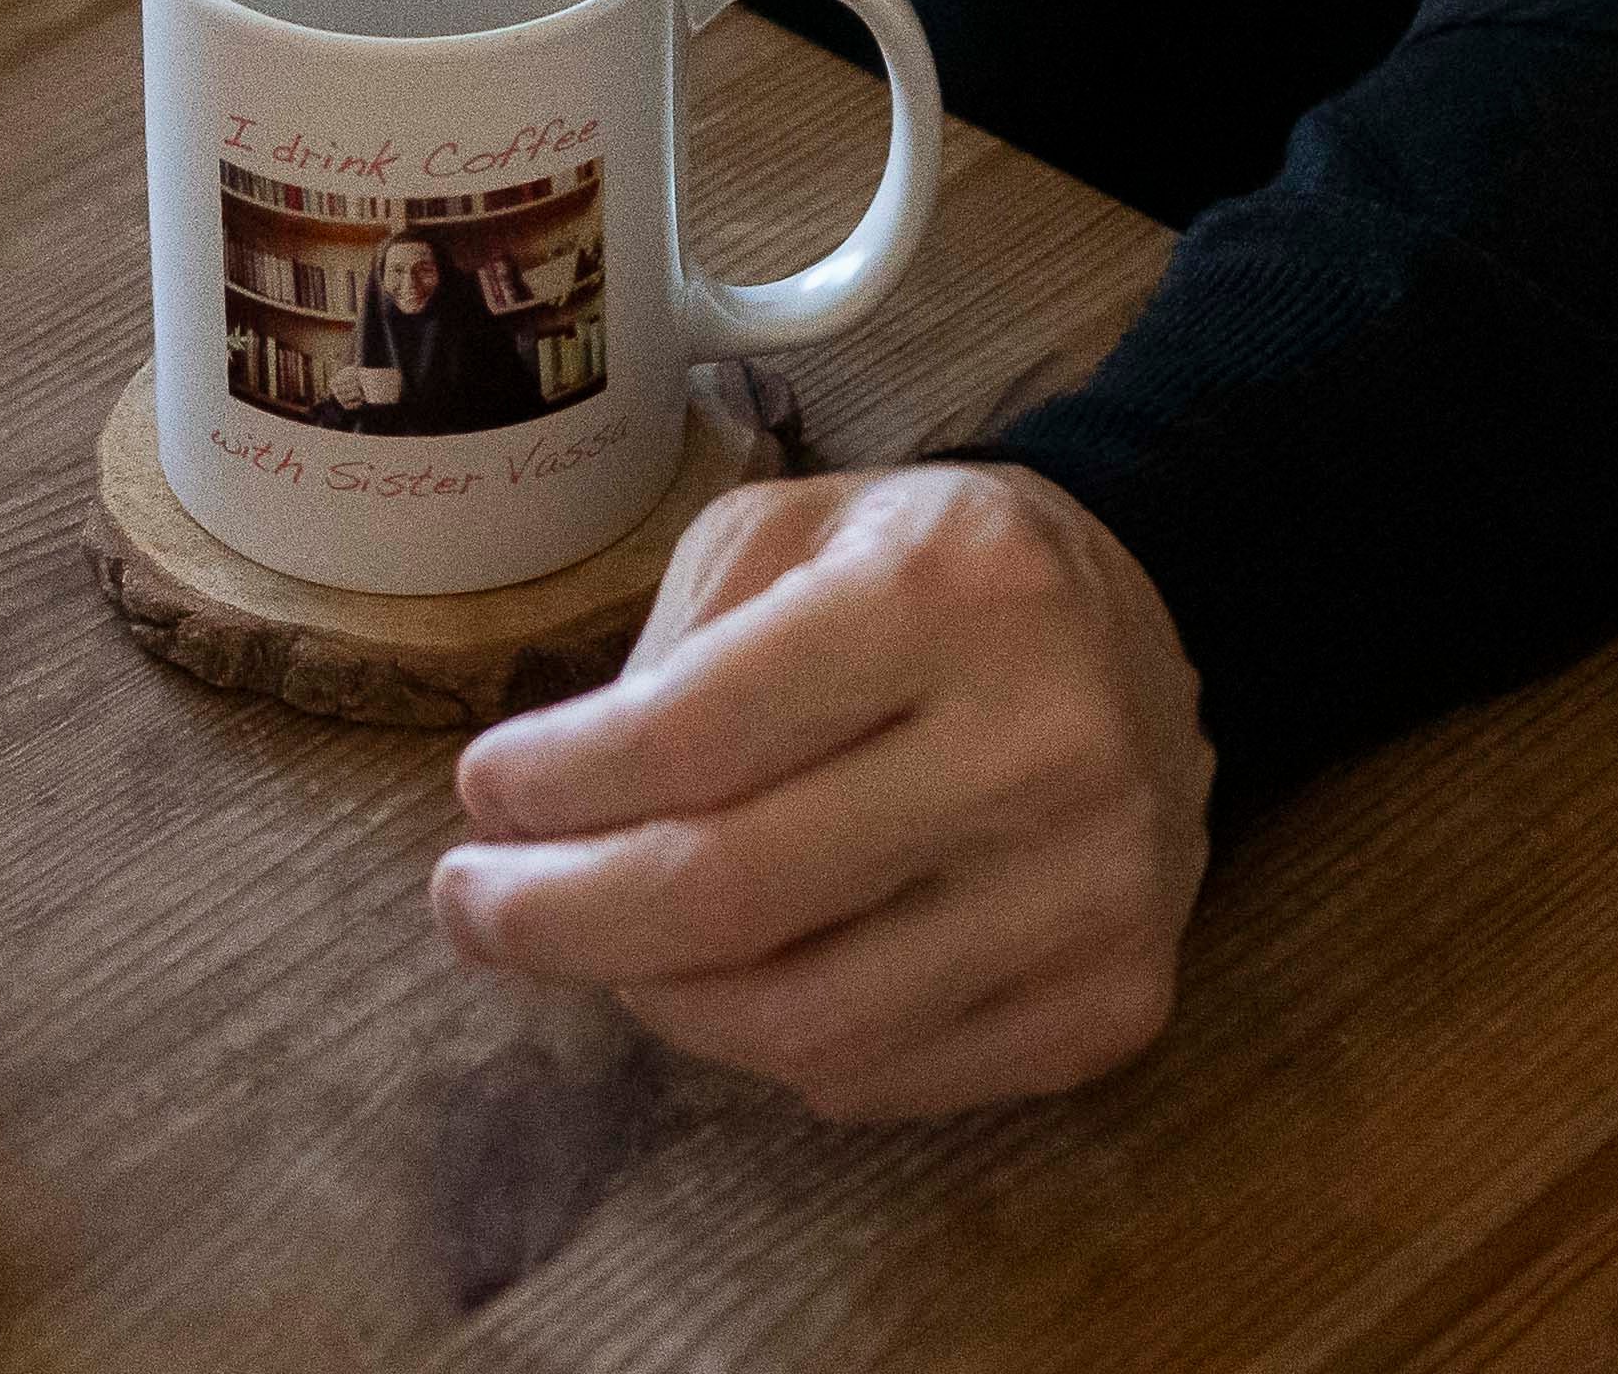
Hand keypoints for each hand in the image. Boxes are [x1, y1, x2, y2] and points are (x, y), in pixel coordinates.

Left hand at [428, 460, 1213, 1121]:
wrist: (1147, 628)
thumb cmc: (927, 573)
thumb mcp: (789, 533)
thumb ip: (669, 654)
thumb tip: (543, 816)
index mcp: (946, 593)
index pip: (697, 732)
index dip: (558, 784)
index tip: (478, 797)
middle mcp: (1040, 747)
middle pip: (731, 897)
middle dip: (559, 918)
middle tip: (470, 907)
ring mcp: (1092, 895)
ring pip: (801, 1025)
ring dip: (658, 998)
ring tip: (605, 946)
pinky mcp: (1116, 1005)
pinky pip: (888, 1082)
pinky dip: (783, 1049)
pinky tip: (751, 979)